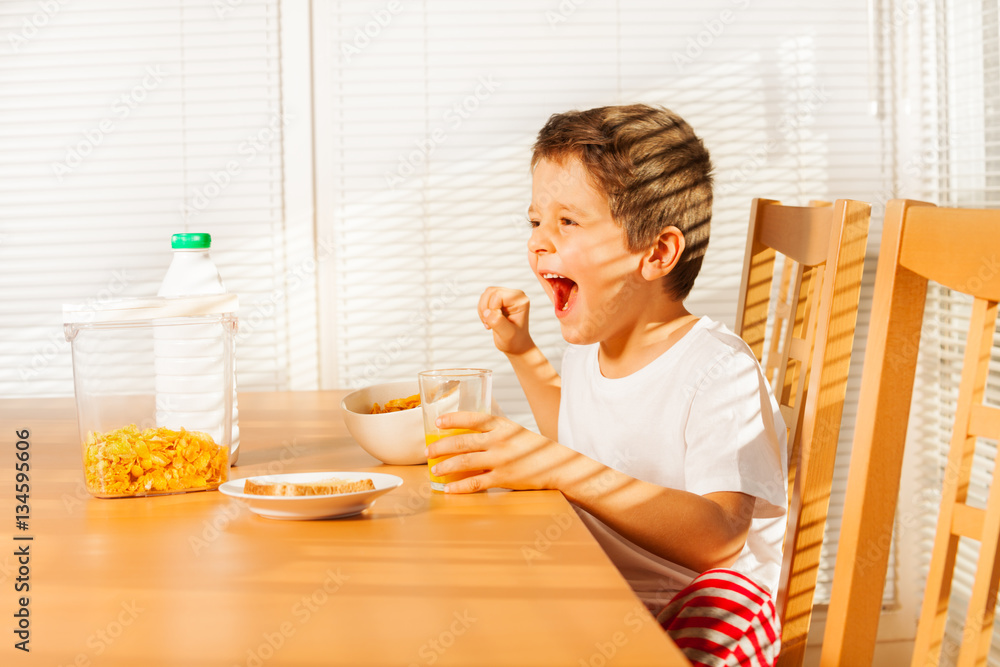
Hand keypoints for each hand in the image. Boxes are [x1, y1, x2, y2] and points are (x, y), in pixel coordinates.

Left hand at [425, 411, 577, 492]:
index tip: (438, 422)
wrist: (556, 465)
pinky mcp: (503, 478)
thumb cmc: (532, 448)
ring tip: (434, 469)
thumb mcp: (514, 431)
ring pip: (464, 462)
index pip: (472, 418)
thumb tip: (466, 432)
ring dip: (445, 466)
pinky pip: (475, 482)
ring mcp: (500, 459)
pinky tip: (448, 488)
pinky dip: (459, 486)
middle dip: (440, 446)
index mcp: (502, 425)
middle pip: (462, 442)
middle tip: (428, 450)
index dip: (453, 419)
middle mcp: (499, 440)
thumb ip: (494, 431)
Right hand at [478, 287, 533, 355]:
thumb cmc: (515, 340)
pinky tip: (488, 320)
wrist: (515, 345)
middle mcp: (515, 295)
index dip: (492, 309)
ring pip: (486, 294)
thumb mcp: (508, 334)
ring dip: (482, 309)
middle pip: (491, 292)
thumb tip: (487, 312)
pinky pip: (484, 298)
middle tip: (489, 324)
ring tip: (488, 322)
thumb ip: (498, 322)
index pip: (498, 296)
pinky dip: (482, 310)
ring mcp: (507, 296)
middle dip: (485, 309)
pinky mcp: (499, 299)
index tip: (496, 323)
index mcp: (520, 300)